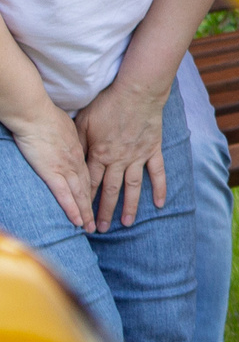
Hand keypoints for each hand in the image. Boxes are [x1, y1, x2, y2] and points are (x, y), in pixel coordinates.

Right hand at [8, 104, 90, 228]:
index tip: (99, 201)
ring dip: (86, 213)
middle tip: (100, 222)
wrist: (35, 113)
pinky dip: (72, 209)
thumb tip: (70, 142)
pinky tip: (77, 221)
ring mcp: (66, 168)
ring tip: (91, 228)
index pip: (90, 175)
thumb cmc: (47, 117)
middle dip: (94, 207)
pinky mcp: (52, 172)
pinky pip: (64, 195)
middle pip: (88, 188)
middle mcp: (77, 162)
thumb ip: (71, 139)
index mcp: (80, 151)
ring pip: (80, 194)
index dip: (95, 189)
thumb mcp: (68, 127)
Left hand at [75, 80, 166, 229]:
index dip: (84, 201)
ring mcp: (138, 157)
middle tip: (100, 229)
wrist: (137, 92)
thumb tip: (72, 162)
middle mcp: (118, 160)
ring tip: (127, 224)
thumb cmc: (107, 104)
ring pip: (132, 186)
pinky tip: (160, 204)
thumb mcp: (84, 122)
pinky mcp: (153, 150)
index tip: (81, 216)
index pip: (89, 183)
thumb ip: (79, 144)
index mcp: (99, 154)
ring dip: (129, 206)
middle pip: (109, 190)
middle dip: (103, 211)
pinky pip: (157, 172)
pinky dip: (159, 188)